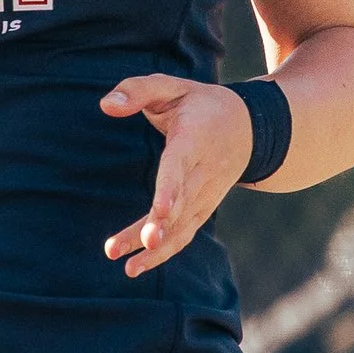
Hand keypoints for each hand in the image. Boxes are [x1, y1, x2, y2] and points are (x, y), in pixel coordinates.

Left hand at [98, 74, 253, 277]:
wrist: (248, 128)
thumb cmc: (199, 104)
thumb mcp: (171, 86)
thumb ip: (137, 90)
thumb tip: (105, 106)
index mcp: (194, 139)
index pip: (180, 166)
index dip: (171, 190)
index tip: (160, 212)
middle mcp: (204, 172)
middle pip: (183, 203)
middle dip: (163, 225)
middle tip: (145, 243)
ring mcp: (207, 194)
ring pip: (183, 225)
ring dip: (157, 247)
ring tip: (127, 265)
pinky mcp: (202, 209)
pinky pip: (184, 234)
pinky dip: (163, 253)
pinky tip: (135, 266)